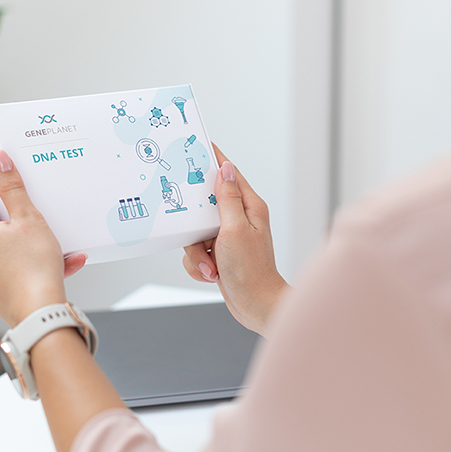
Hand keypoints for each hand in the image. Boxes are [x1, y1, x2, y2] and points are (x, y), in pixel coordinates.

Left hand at [0, 150, 86, 326]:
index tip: (22, 202)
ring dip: (34, 246)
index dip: (3, 199)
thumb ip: (13, 188)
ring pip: (9, 251)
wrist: (41, 312)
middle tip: (42, 225)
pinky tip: (63, 264)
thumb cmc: (34, 267)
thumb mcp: (30, 218)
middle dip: (22, 225)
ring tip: (59, 248)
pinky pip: (16, 271)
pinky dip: (35, 266)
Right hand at [183, 145, 289, 336]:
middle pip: (203, 205)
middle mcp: (239, 219)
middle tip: (199, 236)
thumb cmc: (251, 270)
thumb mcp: (235, 230)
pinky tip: (212, 274)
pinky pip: (196, 251)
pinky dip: (199, 264)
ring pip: (195, 232)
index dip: (212, 160)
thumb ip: (228, 198)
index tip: (195, 146)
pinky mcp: (218, 253)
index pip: (229, 173)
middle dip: (195, 226)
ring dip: (198, 253)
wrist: (255, 306)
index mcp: (249, 207)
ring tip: (211, 266)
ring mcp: (227, 236)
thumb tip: (225, 168)